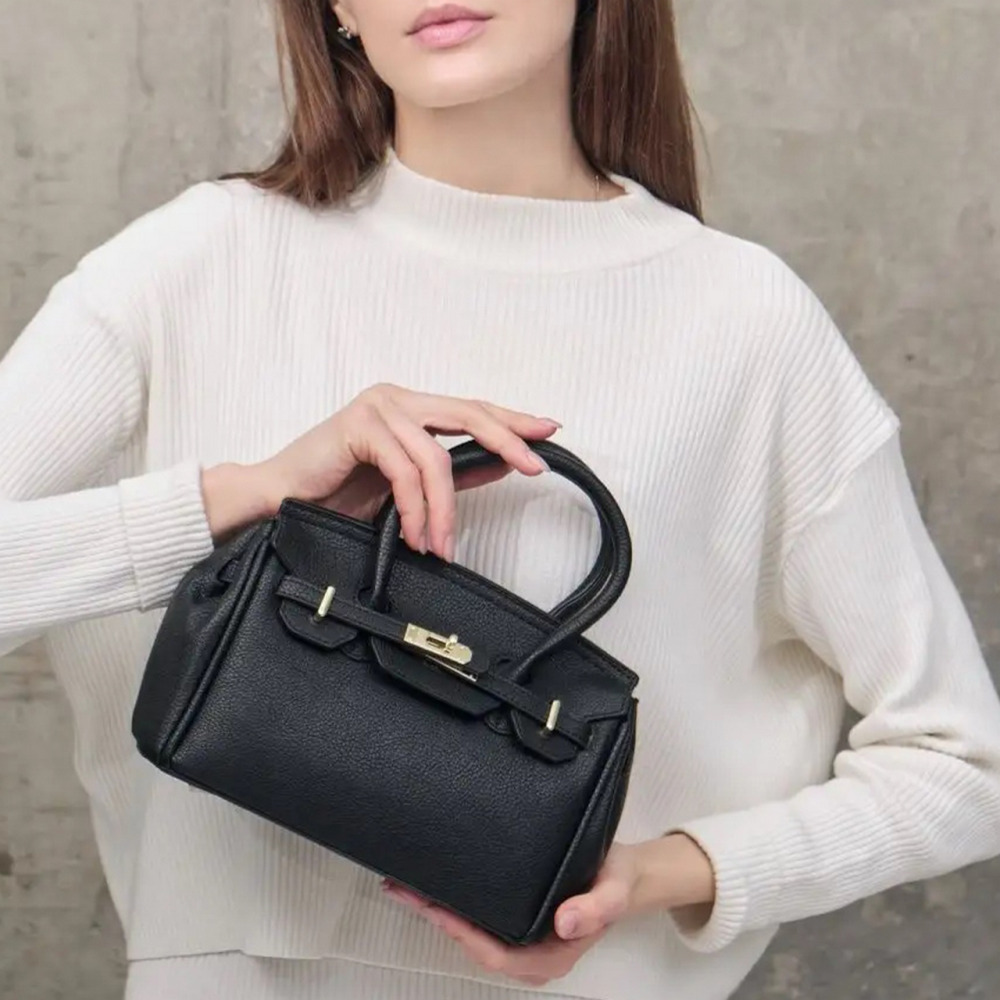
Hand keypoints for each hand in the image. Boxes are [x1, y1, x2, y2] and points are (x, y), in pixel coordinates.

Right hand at [202, 384, 559, 552]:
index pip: (473, 408)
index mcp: (410, 407)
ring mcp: (378, 407)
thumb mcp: (406, 488)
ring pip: (436, 457)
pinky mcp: (359, 425)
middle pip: (469, 413)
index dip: (513, 419)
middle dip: (508, 439)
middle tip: (534, 465)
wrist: (276, 500)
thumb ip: (451, 474)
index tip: (550, 430)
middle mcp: (397, 399)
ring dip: (444, 509)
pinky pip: (406, 470)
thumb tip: (502, 467)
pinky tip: (416, 533)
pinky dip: (416, 508)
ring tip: (441, 545)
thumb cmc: (335, 493)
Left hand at [382, 836, 714, 986]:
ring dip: (440, 911)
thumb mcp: (615, 889)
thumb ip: (596, 907)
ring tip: (408, 883)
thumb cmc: (617, 879)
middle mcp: (532, 952)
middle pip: (475, 944)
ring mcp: (523, 938)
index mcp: (551, 954)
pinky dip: (455, 904)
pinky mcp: (517, 919)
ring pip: (473, 933)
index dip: (462, 934)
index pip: (496, 954)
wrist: (625, 872)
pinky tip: (436, 884)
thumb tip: (564, 922)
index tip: (434, 908)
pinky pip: (480, 920)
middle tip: (403, 888)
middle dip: (437, 919)